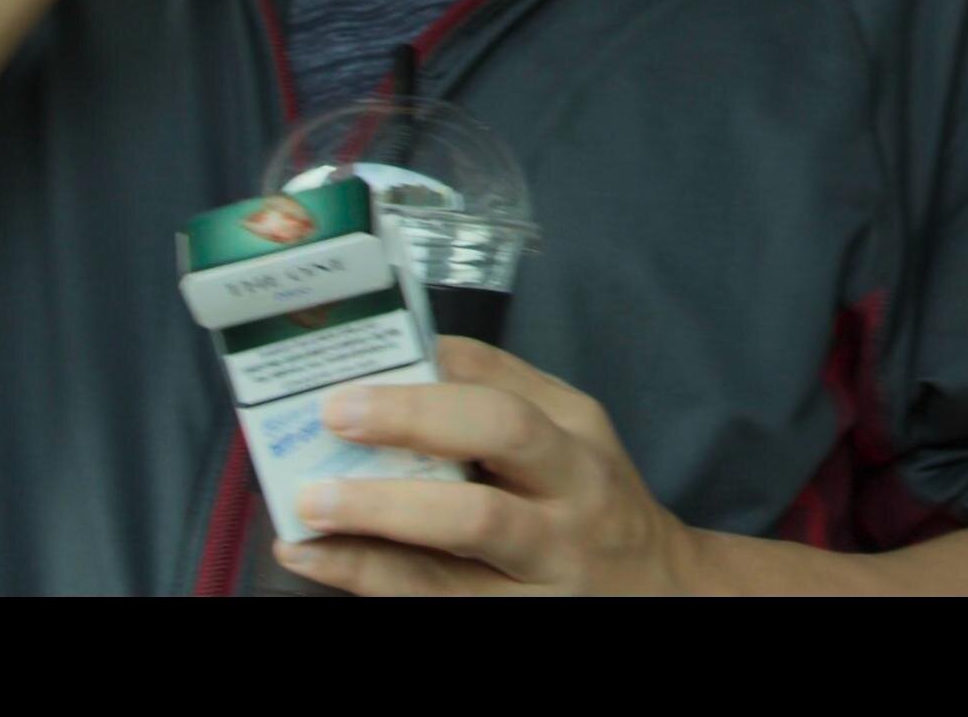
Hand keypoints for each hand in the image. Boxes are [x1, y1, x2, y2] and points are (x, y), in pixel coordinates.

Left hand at [272, 338, 702, 595]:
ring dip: (374, 527)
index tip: (345, 389)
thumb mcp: (573, 431)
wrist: (661, 589)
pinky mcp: (517, 617)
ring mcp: (543, 573)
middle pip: (492, 467)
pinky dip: (372, 580)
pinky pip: (439, 601)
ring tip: (306, 511)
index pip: (503, 406)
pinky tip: (320, 562)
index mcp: (575, 444)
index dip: (421, 395)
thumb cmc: (593, 497)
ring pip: (460, 550)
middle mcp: (567, 506)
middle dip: (410, 433)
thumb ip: (504, 387)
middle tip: (331, 424)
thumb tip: (414, 349)